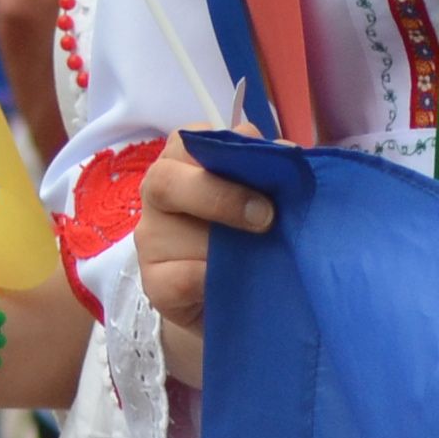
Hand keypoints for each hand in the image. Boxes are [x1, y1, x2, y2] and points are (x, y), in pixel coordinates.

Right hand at [139, 143, 275, 368]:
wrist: (234, 297)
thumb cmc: (245, 232)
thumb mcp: (259, 195)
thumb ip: (267, 170)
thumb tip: (287, 154)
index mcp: (184, 163)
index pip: (191, 140)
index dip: (230, 150)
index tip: (273, 167)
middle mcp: (159, 195)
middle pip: (165, 180)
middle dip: (220, 195)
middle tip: (265, 217)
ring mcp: (151, 240)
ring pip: (171, 233)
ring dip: (221, 246)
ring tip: (259, 255)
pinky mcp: (155, 285)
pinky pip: (178, 279)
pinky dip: (210, 279)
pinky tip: (234, 282)